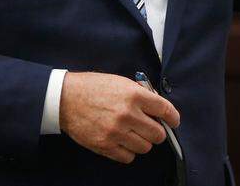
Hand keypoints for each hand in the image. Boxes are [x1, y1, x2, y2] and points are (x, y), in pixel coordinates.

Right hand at [59, 71, 180, 163]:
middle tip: (151, 128)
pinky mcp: (105, 145)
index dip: (173, 118)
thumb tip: (157, 109)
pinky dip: (129, 152)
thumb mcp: (121, 82)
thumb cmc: (93, 87)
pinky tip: (124, 142)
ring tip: (135, 135)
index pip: (165, 110)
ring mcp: (116, 132)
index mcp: (134, 95)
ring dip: (143, 142)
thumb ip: (141, 95)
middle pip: (158, 134)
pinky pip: (128, 157)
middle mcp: (127, 114)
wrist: (65, 98)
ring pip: (145, 147)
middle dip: (157, 132)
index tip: (173, 121)